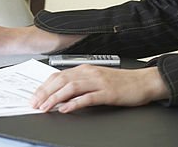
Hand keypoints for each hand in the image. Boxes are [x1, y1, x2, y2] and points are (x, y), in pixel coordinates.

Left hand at [32, 65, 167, 112]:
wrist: (143, 82)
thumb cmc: (121, 82)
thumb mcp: (97, 79)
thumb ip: (80, 84)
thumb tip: (62, 95)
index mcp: (85, 68)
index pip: (58, 75)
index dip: (44, 86)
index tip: (34, 96)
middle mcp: (89, 73)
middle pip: (61, 80)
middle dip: (45, 92)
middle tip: (34, 104)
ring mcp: (98, 82)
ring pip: (71, 88)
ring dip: (55, 98)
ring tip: (45, 107)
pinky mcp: (108, 93)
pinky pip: (88, 97)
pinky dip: (74, 103)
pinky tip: (66, 109)